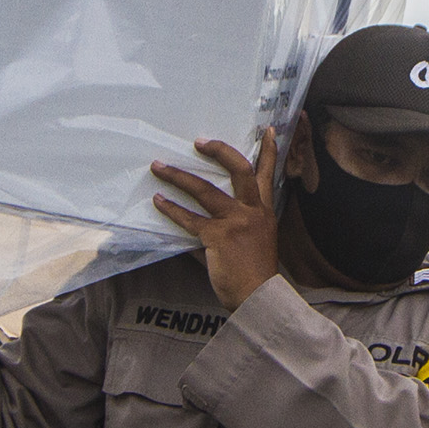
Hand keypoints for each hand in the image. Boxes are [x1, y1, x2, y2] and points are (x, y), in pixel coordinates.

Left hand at [151, 127, 285, 308]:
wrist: (258, 297)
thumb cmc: (255, 274)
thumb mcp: (254, 243)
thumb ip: (233, 227)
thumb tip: (201, 223)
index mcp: (264, 212)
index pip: (269, 174)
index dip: (269, 151)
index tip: (269, 130)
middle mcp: (252, 211)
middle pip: (239, 170)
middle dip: (219, 151)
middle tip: (200, 142)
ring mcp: (235, 222)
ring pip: (205, 190)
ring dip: (179, 176)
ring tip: (159, 166)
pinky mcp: (218, 236)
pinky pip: (190, 219)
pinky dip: (172, 209)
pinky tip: (159, 201)